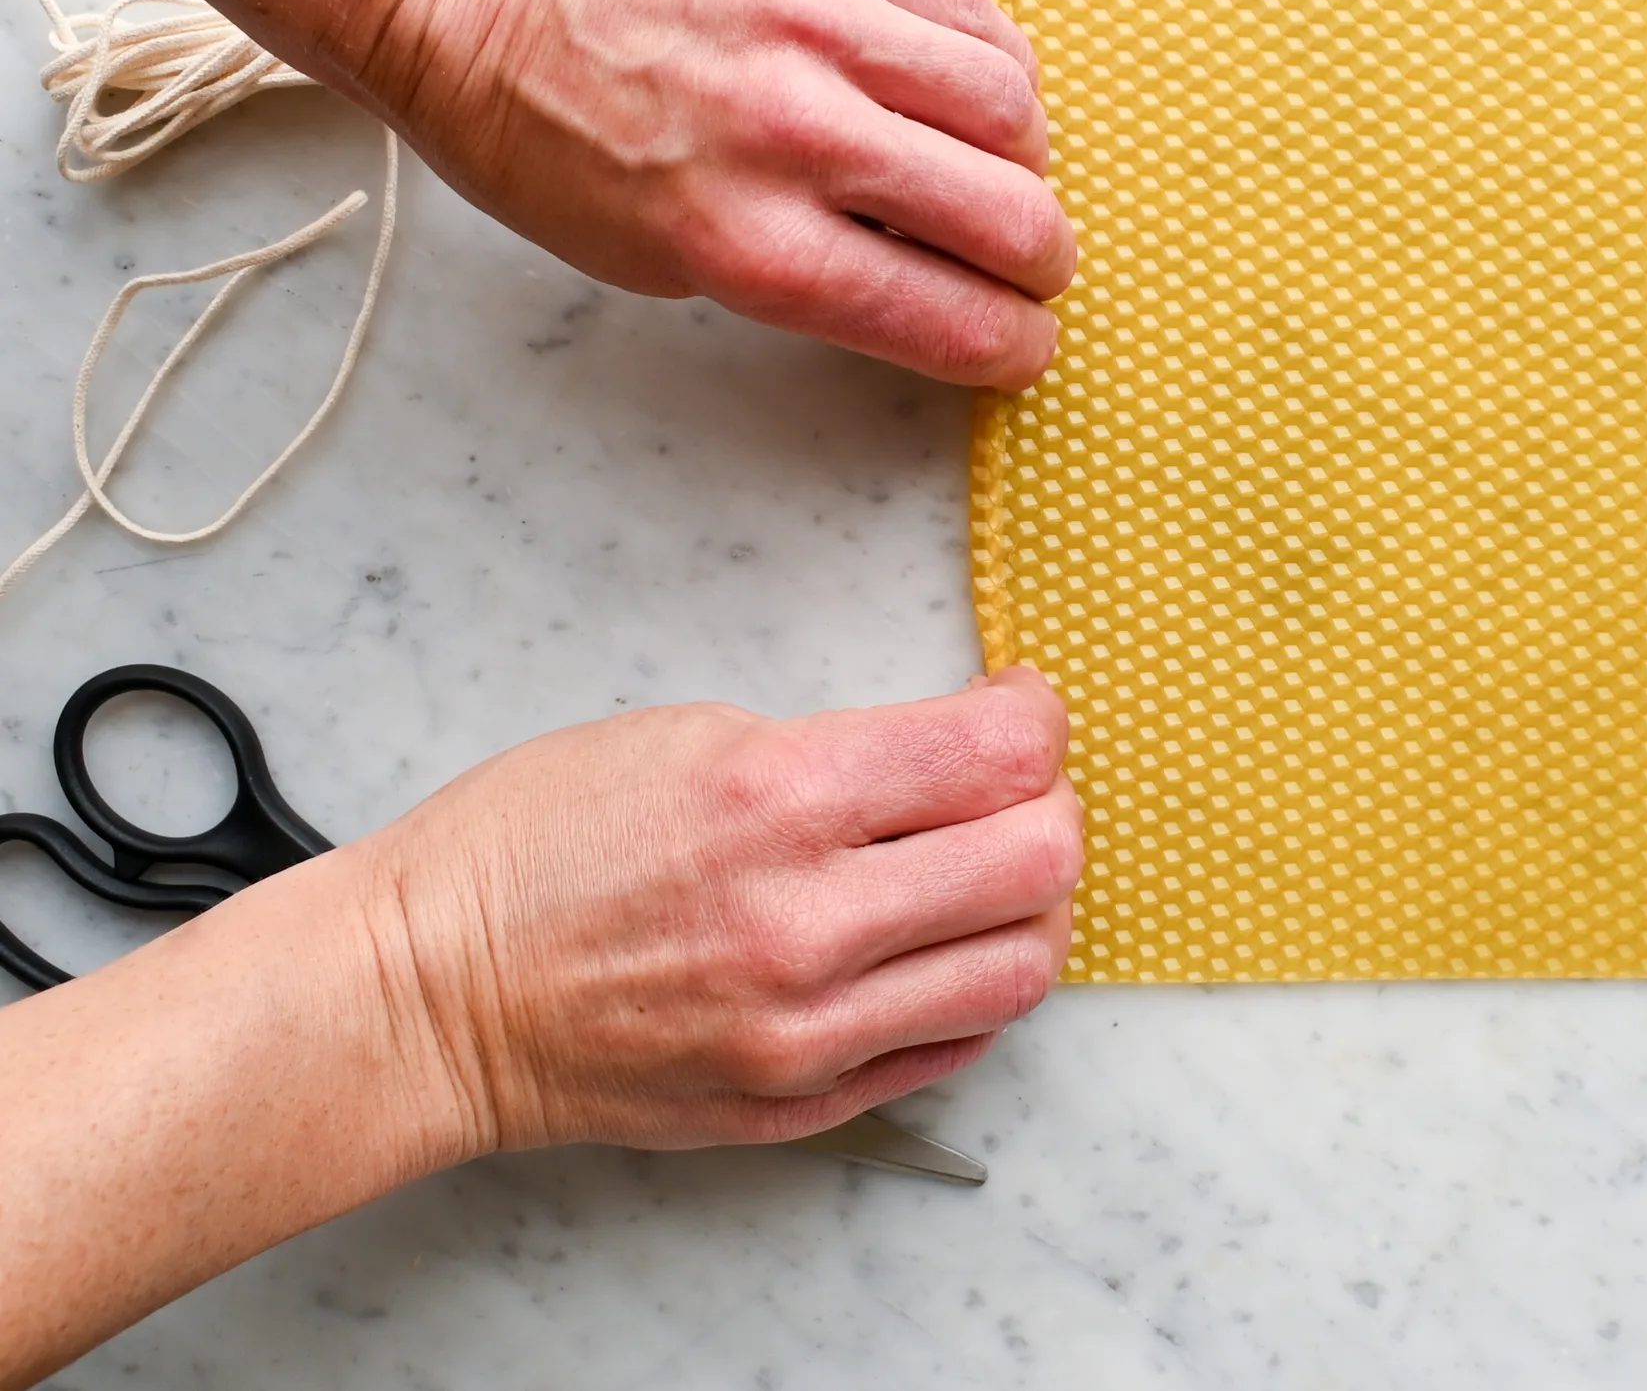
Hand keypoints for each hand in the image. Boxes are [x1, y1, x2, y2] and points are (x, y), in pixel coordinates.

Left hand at [353, 0, 1073, 389]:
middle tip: (1031, 265)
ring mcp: (819, 19)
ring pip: (1012, 107)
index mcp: (741, 241)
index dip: (1011, 347)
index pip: (946, 319)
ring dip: (1024, 157)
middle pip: (1010, 217)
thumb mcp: (651, 256)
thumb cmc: (537, 128)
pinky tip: (964, 84)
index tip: (1022, 345)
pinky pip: (969, 11)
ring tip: (993, 164)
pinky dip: (992, 63)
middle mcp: (793, 131)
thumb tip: (929, 279)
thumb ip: (800, 273)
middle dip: (1041, 263)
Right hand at [360, 667, 1081, 1150]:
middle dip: (1050, 805)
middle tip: (1016, 788)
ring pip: (1022, 968)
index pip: (1000, 756)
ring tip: (986, 873)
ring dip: (1031, 906)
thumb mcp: (692, 734)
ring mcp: (808, 1030)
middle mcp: (806, 925)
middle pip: (1040, 862)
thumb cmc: (535, 849)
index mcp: (776, 801)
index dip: (1036, 719)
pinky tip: (935, 944)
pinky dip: (973, 983)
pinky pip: (955, 1043)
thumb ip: (847, 750)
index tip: (1020, 710)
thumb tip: (967, 752)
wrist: (429, 993)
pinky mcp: (802, 1103)